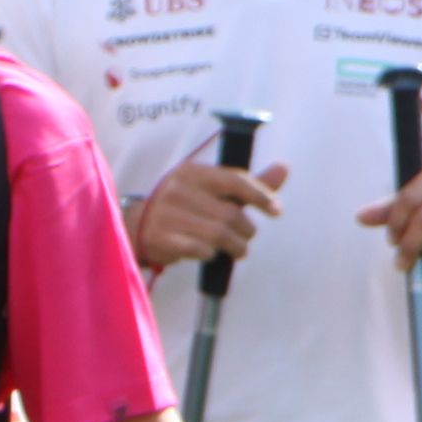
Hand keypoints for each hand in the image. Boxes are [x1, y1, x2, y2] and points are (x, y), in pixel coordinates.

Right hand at [130, 161, 284, 270]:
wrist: (138, 225)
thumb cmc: (185, 206)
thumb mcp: (212, 190)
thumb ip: (248, 184)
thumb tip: (284, 168)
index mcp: (193, 172)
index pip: (234, 181)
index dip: (260, 196)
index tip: (276, 211)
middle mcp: (178, 189)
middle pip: (230, 214)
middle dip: (247, 230)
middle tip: (245, 237)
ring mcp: (167, 213)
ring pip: (218, 234)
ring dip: (235, 246)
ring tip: (236, 249)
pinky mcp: (161, 237)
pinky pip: (200, 249)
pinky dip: (211, 254)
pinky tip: (210, 253)